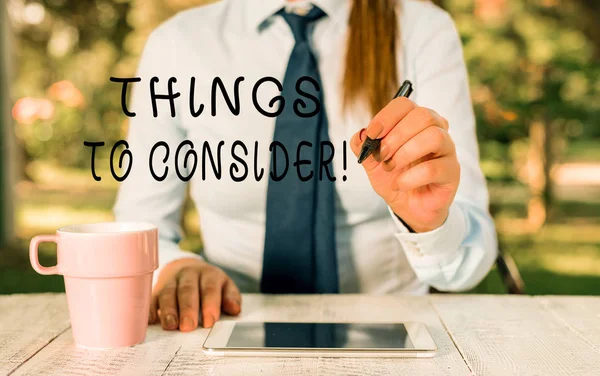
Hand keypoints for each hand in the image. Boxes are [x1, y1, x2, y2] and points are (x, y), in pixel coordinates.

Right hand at [149, 258, 241, 330]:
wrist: (186, 268)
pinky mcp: (157, 289)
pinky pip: (151, 297)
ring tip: (170, 326)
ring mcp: (171, 281)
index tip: (209, 322)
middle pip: (187, 290)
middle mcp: (188, 275)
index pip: (209, 288)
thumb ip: (231, 297)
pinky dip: (150, 309)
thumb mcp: (225, 286)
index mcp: (208, 274)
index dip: (209, 305)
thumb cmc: (208, 283)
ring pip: (168, 293)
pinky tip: (150, 321)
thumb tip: (234, 309)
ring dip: (168, 310)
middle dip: (187, 309)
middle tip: (188, 326)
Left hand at [350, 98, 459, 232]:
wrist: (407, 206)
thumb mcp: (372, 161)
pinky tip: (400, 184)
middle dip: (396, 136)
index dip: (386, 117)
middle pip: (423, 116)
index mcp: (415, 121)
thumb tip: (360, 134)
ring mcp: (447, 150)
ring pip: (434, 137)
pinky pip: (434, 168)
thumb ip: (363, 146)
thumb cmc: (394, 177)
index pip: (405, 104)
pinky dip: (410, 177)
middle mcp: (436, 130)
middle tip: (382, 155)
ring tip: (391, 168)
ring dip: (405, 153)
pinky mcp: (452, 172)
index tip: (372, 135)